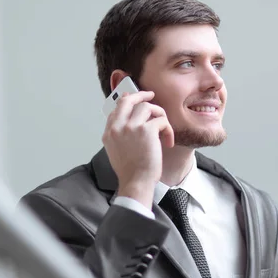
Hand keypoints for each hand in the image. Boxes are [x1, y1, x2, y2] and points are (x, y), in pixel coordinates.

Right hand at [102, 91, 174, 208]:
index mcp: (109, 133)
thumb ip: (121, 134)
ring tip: (163, 130)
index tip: (137, 100)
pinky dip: (168, 130)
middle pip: (128, 100)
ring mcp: (131, 127)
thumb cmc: (131, 171)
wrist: (136, 182)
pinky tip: (168, 142)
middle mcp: (117, 127)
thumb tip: (131, 121)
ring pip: (147, 107)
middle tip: (151, 95)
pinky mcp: (146, 130)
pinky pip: (161, 120)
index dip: (128, 101)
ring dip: (159, 116)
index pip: (117, 109)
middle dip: (141, 94)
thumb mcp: (117, 151)